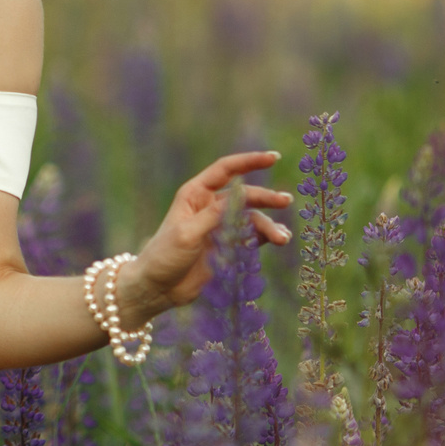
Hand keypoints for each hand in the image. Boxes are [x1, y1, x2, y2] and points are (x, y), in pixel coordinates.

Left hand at [118, 151, 293, 324]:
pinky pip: (251, 236)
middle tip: (286, 201)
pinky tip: (278, 240)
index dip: (249, 161)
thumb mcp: (187, 233)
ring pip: (251, 218)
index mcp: (195, 194)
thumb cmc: (164, 255)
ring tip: (282, 238)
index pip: (225, 170)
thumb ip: (213, 216)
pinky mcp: (227, 245)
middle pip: (244, 195)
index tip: (273, 158)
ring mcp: (219, 226)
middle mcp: (209, 206)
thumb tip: (240, 198)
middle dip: (266, 197)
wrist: (158, 287)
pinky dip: (265, 237)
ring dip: (268, 226)